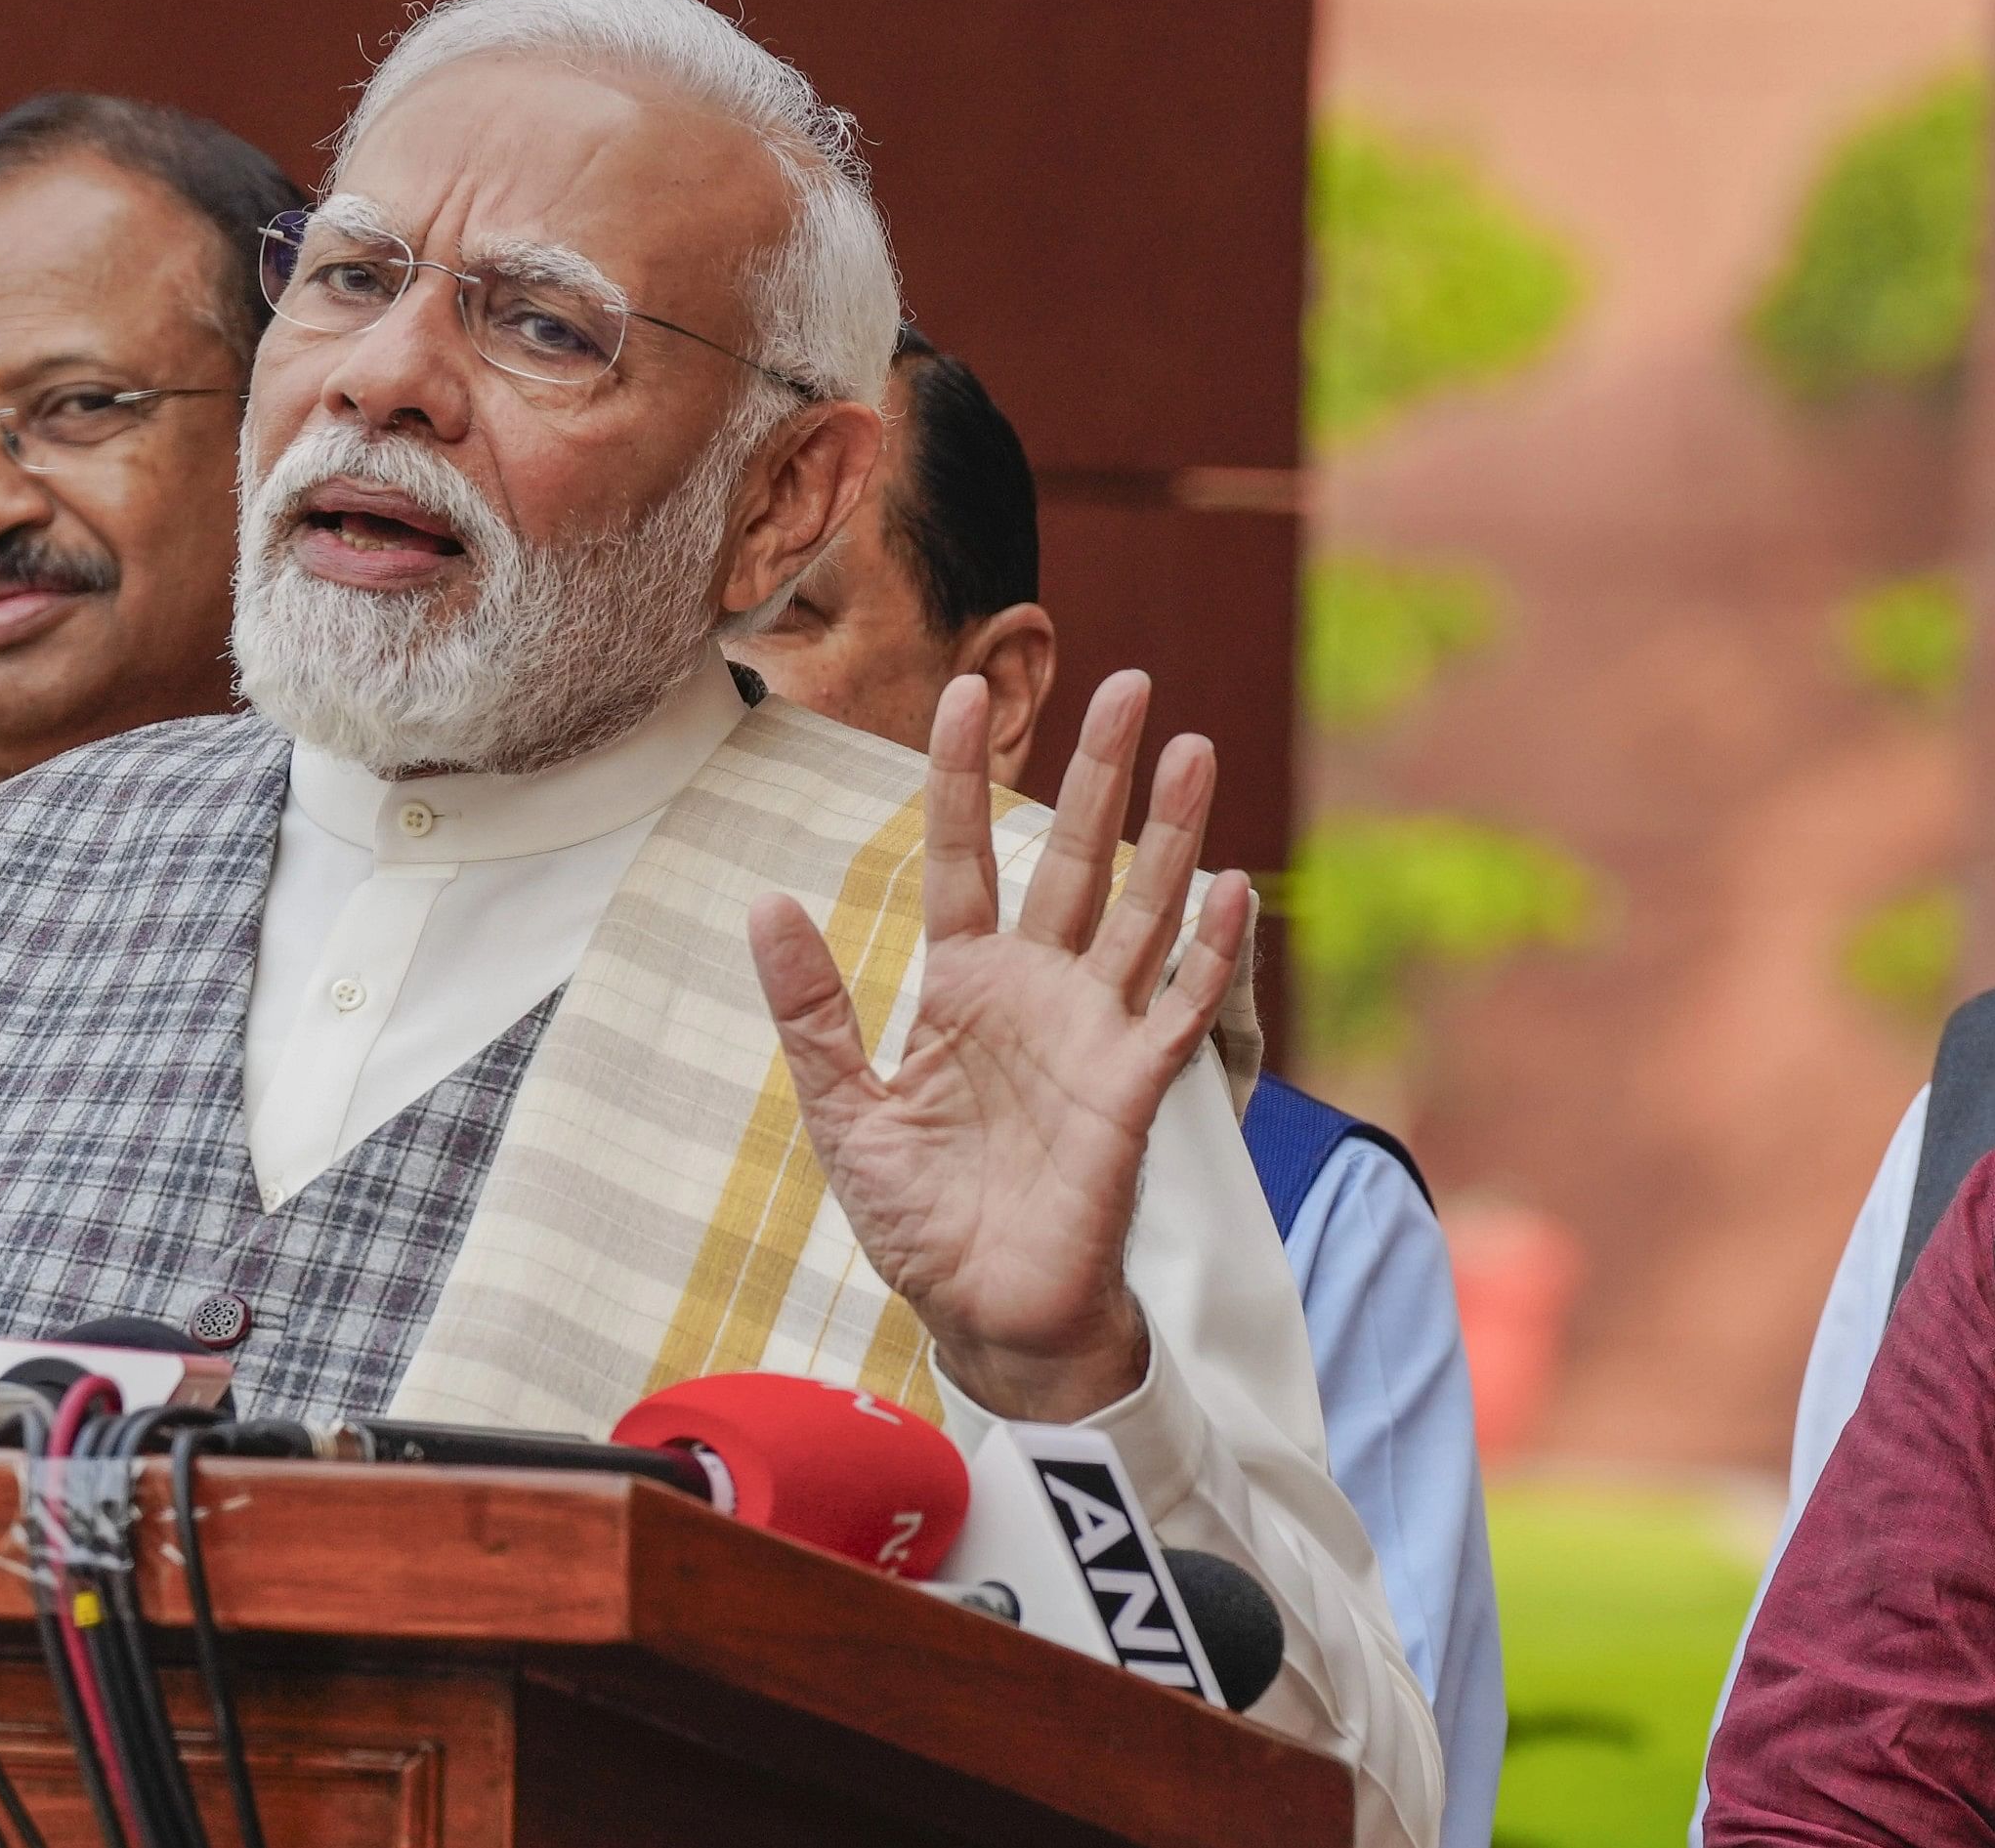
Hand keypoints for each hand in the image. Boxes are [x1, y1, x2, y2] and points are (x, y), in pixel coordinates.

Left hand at [750, 671, 1252, 1423]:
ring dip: (1174, 832)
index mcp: (963, 986)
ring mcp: (1093, 1033)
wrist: (981, 1312)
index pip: (967, 856)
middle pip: (1077, 858)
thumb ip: (810, 1007)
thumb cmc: (917, 1215)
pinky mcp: (1134, 1090)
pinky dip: (1207, 948)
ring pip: (1143, 909)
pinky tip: (1230, 883)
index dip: (964, 776)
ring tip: (1194, 745)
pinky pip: (1181, 1006)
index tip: (963, 691)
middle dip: (1102, 772)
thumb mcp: (843, 1106)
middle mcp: (1037, 992)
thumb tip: (764, 901)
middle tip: (1130, 682)